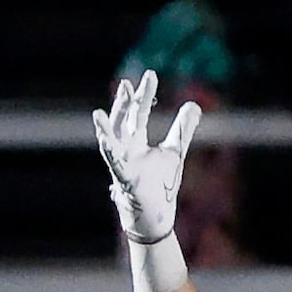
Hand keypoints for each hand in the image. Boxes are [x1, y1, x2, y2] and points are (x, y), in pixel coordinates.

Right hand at [93, 69, 201, 245]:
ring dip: (105, 131)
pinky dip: (111, 154)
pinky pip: (116, 167)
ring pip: (111, 145)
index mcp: (135, 142)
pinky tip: (105, 142)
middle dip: (125, 106)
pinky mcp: (126, 182)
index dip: (143, 95)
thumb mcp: (175, 151)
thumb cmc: (161, 185)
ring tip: (98, 115)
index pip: (138, 113)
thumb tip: (194, 104)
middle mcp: (126, 151)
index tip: (150, 75)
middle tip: (127, 84)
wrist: (157, 217)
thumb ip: (182, 129)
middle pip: (123, 123)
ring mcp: (123, 166)